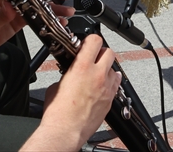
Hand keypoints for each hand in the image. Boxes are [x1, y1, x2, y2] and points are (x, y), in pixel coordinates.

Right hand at [37, 34, 120, 150]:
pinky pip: (116, 83)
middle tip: (93, 58)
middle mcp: (97, 74)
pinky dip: (111, 81)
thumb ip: (67, 74)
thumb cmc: (58, 113)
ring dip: (106, 68)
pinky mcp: (111, 99)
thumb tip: (70, 72)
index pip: (95, 40)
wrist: (65, 132)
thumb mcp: (56, 85)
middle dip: (101, 53)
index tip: (87, 44)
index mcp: (82, 67)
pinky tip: (104, 84)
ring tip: (96, 74)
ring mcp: (106, 87)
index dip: (91, 40)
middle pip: (109, 52)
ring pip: (114, 68)